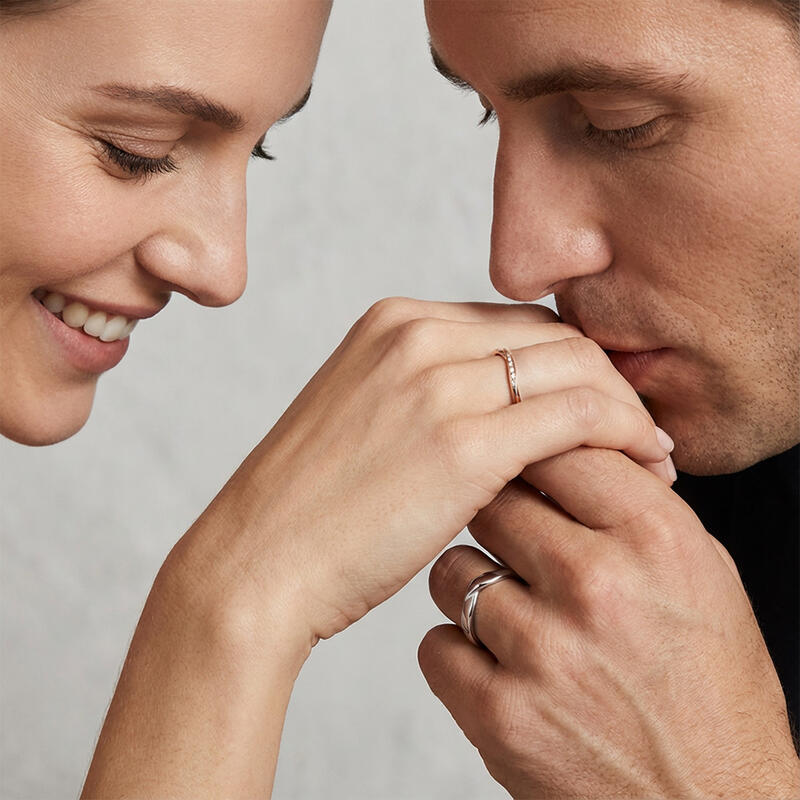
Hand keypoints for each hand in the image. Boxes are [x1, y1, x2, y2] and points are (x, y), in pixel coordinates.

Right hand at [176, 298, 673, 652]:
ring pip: (576, 365)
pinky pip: (575, 414)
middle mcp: (416, 334)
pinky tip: (640, 466)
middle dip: (609, 379)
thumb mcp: (370, 422)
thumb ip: (433, 396)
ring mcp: (437, 381)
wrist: (256, 563)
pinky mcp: (460, 440)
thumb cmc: (313, 509)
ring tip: (648, 453)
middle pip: (554, 335)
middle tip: (640, 429)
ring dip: (624, 406)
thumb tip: (510, 411)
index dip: (571, 363)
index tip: (601, 405)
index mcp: (393, 323)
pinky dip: (621, 433)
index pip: (517, 324)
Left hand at [419, 448, 799, 798]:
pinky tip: (498, 665)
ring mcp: (543, 651)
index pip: (560, 446)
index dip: (531, 450)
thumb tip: (563, 450)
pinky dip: (458, 651)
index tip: (520, 462)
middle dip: (498, 517)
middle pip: (494, 501)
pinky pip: (435, 644)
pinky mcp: (500, 714)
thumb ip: (633, 505)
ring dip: (472, 587)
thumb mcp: (701, 573)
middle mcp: (597, 585)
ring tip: (513, 614)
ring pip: (452, 571)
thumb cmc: (710, 689)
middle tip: (513, 543)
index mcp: (654, 538)